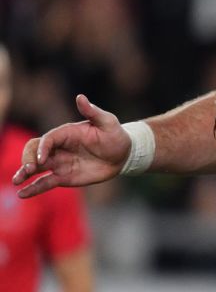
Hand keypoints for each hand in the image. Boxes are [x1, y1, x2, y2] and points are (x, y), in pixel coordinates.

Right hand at [12, 95, 130, 196]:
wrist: (123, 154)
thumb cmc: (115, 135)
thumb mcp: (107, 122)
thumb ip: (93, 112)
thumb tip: (80, 97)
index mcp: (65, 133)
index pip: (48, 139)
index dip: (43, 148)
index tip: (43, 159)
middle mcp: (58, 148)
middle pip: (34, 151)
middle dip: (28, 159)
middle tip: (28, 170)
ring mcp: (59, 163)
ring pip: (36, 168)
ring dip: (24, 173)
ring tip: (16, 181)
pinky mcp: (63, 176)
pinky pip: (45, 183)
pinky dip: (33, 188)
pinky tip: (22, 194)